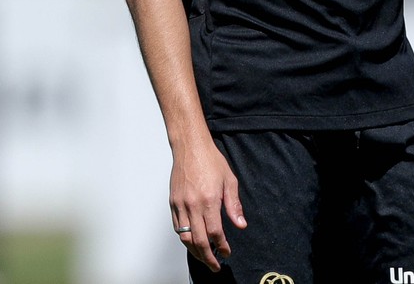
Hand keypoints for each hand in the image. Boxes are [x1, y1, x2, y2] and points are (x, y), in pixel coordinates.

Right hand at [170, 138, 246, 270]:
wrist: (190, 147)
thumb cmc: (210, 161)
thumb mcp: (230, 180)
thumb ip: (234, 205)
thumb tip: (241, 224)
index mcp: (209, 200)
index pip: (215, 232)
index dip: (222, 246)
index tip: (227, 252)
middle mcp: (193, 205)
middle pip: (199, 241)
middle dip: (208, 257)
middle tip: (215, 265)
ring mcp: (180, 205)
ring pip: (185, 238)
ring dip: (195, 252)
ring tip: (204, 257)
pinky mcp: (172, 204)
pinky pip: (176, 228)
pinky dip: (184, 239)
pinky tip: (192, 242)